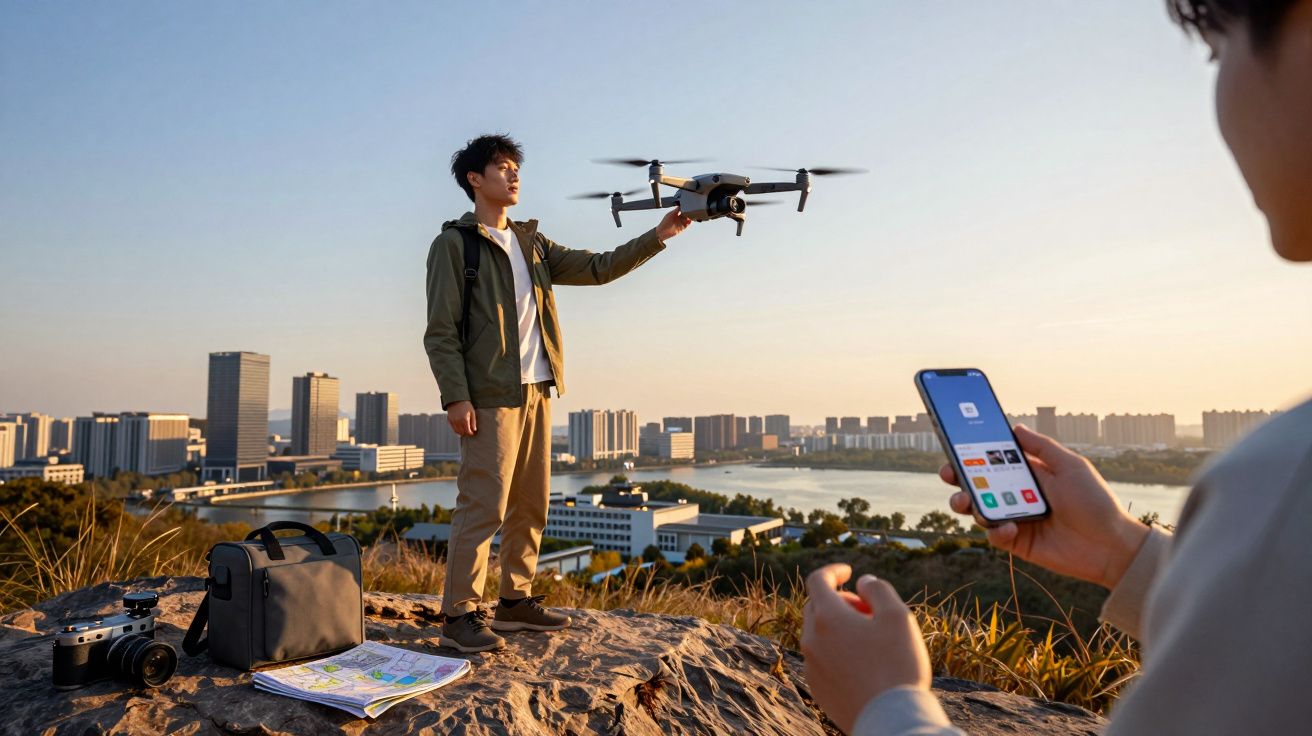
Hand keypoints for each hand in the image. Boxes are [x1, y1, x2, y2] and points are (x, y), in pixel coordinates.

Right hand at [446, 401, 476, 436]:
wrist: (456, 399)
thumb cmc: (466, 405)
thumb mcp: (472, 412)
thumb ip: (473, 422)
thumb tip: (474, 430)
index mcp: (464, 420)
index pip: (467, 431)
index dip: (471, 433)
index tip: (473, 433)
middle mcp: (458, 422)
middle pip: (462, 432)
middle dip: (466, 433)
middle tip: (469, 432)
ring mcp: (453, 421)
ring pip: (457, 431)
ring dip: (461, 432)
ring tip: (465, 430)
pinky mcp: (449, 420)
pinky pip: (453, 428)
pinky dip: (457, 429)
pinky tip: (460, 427)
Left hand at [655, 206, 692, 240]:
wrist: (663, 232)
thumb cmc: (665, 223)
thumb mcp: (670, 214)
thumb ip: (676, 210)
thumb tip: (681, 205)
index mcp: (675, 213)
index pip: (682, 209)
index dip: (685, 207)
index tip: (688, 205)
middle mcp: (678, 218)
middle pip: (686, 213)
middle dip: (688, 212)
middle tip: (691, 210)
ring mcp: (681, 222)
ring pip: (688, 219)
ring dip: (690, 217)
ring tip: (692, 215)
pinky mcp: (682, 227)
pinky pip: (688, 224)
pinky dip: (690, 222)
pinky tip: (690, 220)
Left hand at [802, 563, 931, 733]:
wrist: (890, 719)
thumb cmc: (897, 665)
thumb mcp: (898, 616)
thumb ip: (878, 590)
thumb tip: (862, 583)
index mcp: (827, 617)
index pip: (818, 580)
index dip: (833, 571)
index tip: (849, 571)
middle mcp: (812, 639)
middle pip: (817, 607)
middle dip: (840, 601)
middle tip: (867, 611)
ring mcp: (812, 665)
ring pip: (818, 634)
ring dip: (838, 627)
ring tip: (869, 639)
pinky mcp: (818, 687)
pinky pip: (821, 659)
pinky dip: (836, 651)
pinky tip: (862, 663)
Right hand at [940, 425, 1149, 588]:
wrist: (1111, 546)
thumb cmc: (1095, 502)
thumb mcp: (1071, 466)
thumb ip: (1042, 447)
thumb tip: (1015, 427)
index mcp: (1029, 473)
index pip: (993, 459)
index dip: (972, 453)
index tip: (954, 444)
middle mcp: (1017, 494)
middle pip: (978, 483)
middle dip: (958, 476)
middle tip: (949, 473)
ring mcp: (1015, 518)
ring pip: (978, 508)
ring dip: (967, 503)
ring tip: (965, 501)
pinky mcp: (1017, 542)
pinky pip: (994, 535)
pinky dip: (996, 530)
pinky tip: (1008, 527)